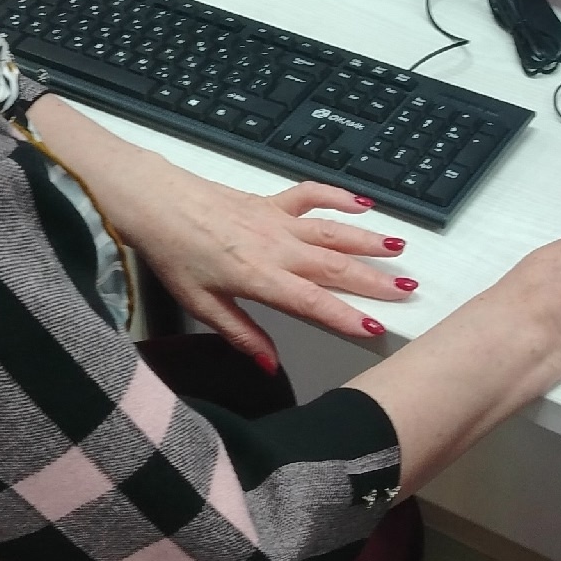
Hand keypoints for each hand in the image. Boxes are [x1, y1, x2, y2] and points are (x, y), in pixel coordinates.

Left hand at [109, 160, 412, 367]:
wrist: (154, 201)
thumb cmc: (172, 252)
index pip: (313, 303)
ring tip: (399, 251)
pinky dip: (339, 197)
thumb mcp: (201, 304)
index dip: (346, 317)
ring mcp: (276, 220)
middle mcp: (276, 247)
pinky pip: (311, 196)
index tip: (376, 327)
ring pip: (332, 231)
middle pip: (335, 266)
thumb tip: (270, 365)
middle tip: (407, 291)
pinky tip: (363, 204)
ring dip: (368, 242)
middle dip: (375, 281)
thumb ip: (241, 334)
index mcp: (259, 278)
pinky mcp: (269, 201)